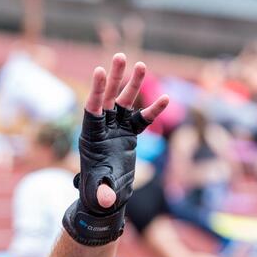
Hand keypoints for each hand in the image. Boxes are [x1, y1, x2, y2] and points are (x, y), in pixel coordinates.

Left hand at [63, 53, 167, 245]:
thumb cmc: (98, 193)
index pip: (92, 108)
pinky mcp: (128, 135)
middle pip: (108, 98)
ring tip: (141, 64)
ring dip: (132, 85)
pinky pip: (141, 119)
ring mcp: (116, 129)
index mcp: (91, 136)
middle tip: (120, 56)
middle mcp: (103, 128)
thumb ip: (103, 192)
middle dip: (114, 78)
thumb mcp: (100, 192)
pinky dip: (152, 110)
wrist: (107, 197)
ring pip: (124, 102)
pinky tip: (165, 98)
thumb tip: (106, 200)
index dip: (95, 90)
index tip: (98, 71)